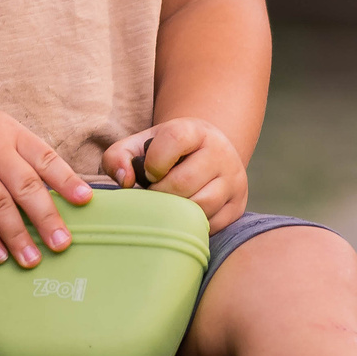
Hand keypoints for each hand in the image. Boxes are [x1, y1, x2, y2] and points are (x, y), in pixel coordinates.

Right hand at [0, 94, 92, 266]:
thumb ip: (24, 154)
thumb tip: (59, 191)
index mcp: (10, 132)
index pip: (44, 157)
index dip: (66, 180)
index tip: (85, 200)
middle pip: (24, 185)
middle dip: (45, 217)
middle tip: (62, 244)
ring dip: (16, 236)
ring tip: (32, 260)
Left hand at [104, 119, 247, 232]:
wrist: (206, 155)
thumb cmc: (165, 153)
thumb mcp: (142, 145)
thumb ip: (118, 156)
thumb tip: (124, 180)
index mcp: (195, 131)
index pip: (174, 140)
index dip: (154, 162)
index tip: (148, 173)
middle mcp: (220, 152)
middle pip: (184, 182)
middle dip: (160, 193)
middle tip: (154, 194)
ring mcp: (233, 179)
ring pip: (200, 206)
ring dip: (175, 211)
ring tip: (167, 204)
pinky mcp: (237, 205)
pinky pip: (212, 224)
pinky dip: (191, 225)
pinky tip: (182, 215)